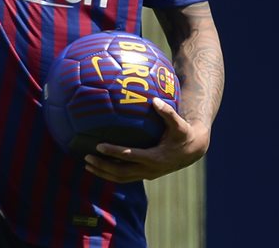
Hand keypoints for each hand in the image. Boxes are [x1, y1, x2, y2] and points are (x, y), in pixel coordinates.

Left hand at [82, 98, 210, 183]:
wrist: (192, 151)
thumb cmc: (183, 133)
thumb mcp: (179, 124)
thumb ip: (168, 113)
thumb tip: (155, 100)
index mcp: (155, 158)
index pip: (129, 156)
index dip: (114, 152)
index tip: (98, 146)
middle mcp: (149, 170)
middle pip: (121, 172)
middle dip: (103, 166)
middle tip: (87, 158)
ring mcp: (147, 174)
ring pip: (121, 178)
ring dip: (104, 173)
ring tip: (87, 166)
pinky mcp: (145, 175)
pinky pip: (125, 177)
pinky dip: (111, 174)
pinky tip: (99, 167)